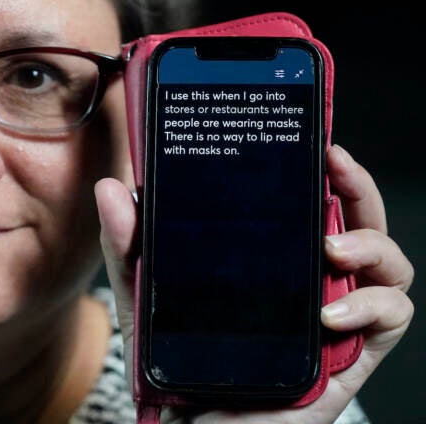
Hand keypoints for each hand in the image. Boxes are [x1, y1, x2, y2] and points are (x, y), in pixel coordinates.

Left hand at [94, 144, 413, 422]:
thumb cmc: (175, 361)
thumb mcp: (145, 293)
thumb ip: (129, 245)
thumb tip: (110, 188)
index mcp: (272, 257)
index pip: (307, 203)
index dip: (319, 169)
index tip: (309, 140)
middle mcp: (310, 280)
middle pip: (359, 221)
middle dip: (357, 186)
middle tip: (334, 163)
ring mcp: (334, 316)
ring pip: (388, 264)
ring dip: (371, 243)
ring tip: (331, 247)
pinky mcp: (348, 356)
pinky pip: (391, 318)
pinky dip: (374, 307)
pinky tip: (331, 313)